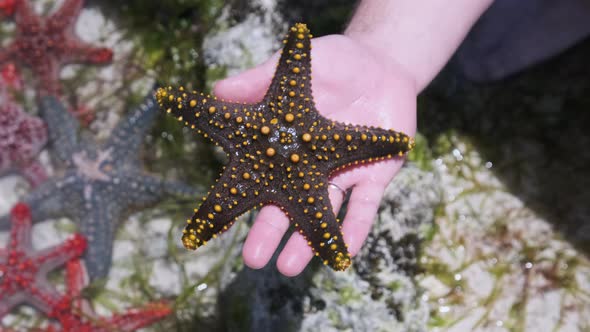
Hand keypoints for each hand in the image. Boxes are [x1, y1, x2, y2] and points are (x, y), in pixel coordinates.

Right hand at [213, 34, 416, 275]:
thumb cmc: (334, 64)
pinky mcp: (374, 177)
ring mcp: (341, 176)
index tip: (209, 227)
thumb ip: (259, 78)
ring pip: (322, 214)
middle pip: (286, 206)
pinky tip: (344, 251)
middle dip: (269, 233)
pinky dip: (354, 229)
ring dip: (308, 240)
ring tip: (289, 267)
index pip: (254, 178)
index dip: (233, 201)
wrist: (380, 67)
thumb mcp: (296, 66)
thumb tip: (218, 90)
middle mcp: (309, 169)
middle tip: (253, 259)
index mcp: (284, 148)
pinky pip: (364, 207)